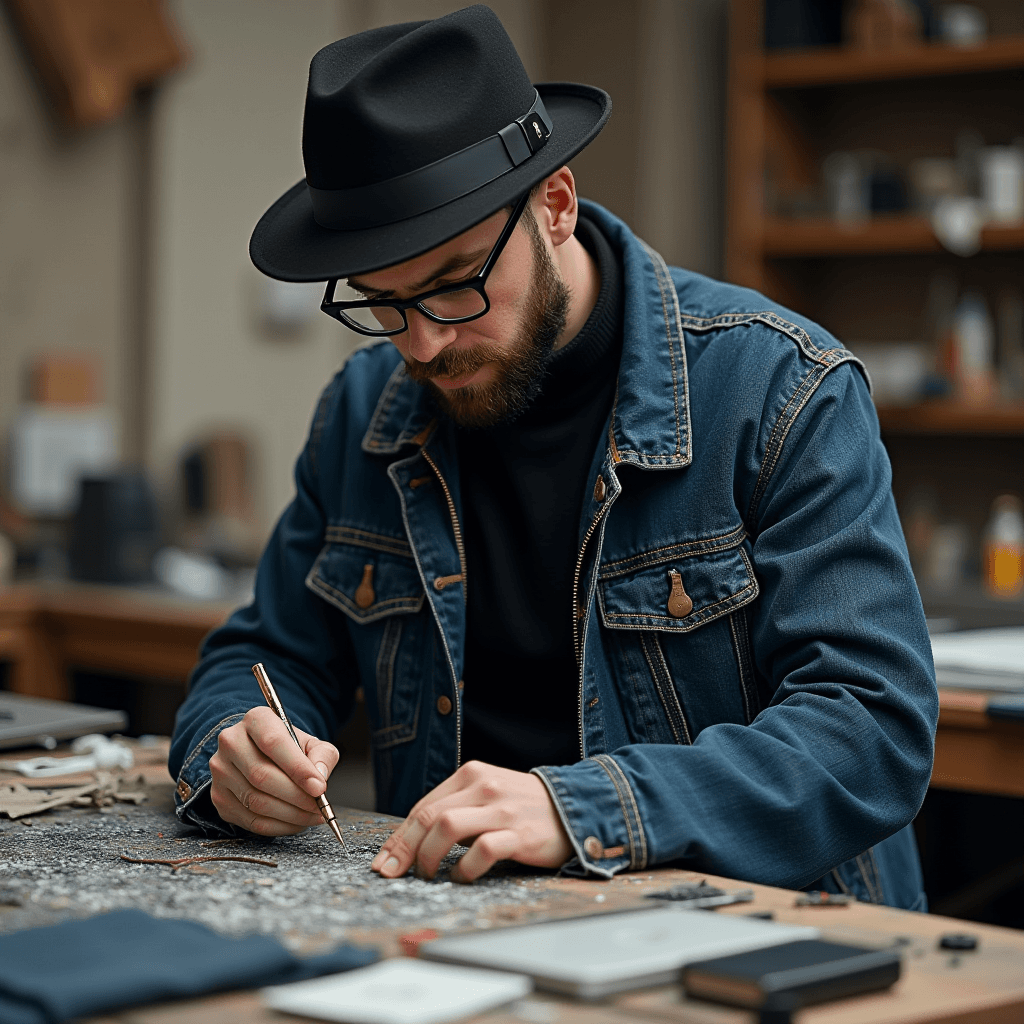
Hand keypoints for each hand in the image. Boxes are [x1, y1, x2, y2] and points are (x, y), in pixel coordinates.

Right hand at [209, 706, 339, 835]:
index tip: (319, 788)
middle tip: (319, 808)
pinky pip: (250, 821)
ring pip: (255, 802)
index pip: (273, 743)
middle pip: (261, 776)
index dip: (298, 769)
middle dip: (297, 797)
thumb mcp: (311, 742)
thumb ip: (322, 755)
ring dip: (290, 815)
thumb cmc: (288, 748)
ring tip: (312, 816)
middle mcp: (231, 742)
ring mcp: (221, 771)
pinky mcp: (219, 797)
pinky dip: (278, 826)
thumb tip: (319, 777)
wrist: (260, 754)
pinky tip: (296, 822)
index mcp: (256, 720)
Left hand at [370, 760, 571, 881]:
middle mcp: (483, 787)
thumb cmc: (524, 806)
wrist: (574, 806)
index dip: (399, 837)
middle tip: (393, 872)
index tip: (385, 860)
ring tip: (429, 873)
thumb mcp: (487, 795)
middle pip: (428, 816)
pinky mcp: (519, 833)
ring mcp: (501, 809)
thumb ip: (456, 808)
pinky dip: (464, 868)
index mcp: (471, 775)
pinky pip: (481, 850)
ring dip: (429, 856)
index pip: (423, 806)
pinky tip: (463, 876)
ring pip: (446, 827)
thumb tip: (414, 840)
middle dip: (403, 848)